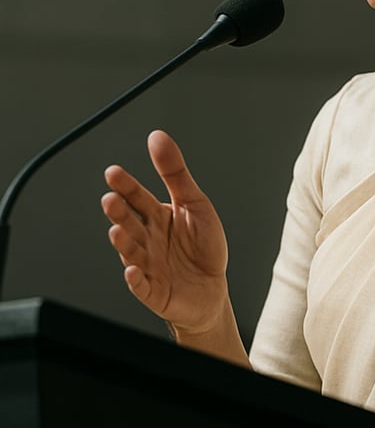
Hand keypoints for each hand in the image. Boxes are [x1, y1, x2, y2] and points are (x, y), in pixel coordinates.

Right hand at [101, 130, 228, 334]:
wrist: (212, 288)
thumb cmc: (204, 245)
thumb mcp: (195, 203)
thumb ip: (175, 172)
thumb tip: (157, 137)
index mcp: (158, 216)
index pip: (138, 198)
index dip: (126, 186)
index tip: (113, 172)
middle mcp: (148, 239)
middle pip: (131, 222)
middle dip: (119, 211)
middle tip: (110, 199)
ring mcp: (148, 265)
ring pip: (131, 251)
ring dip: (123, 242)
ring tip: (117, 229)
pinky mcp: (153, 290)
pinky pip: (142, 285)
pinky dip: (135, 278)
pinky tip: (132, 269)